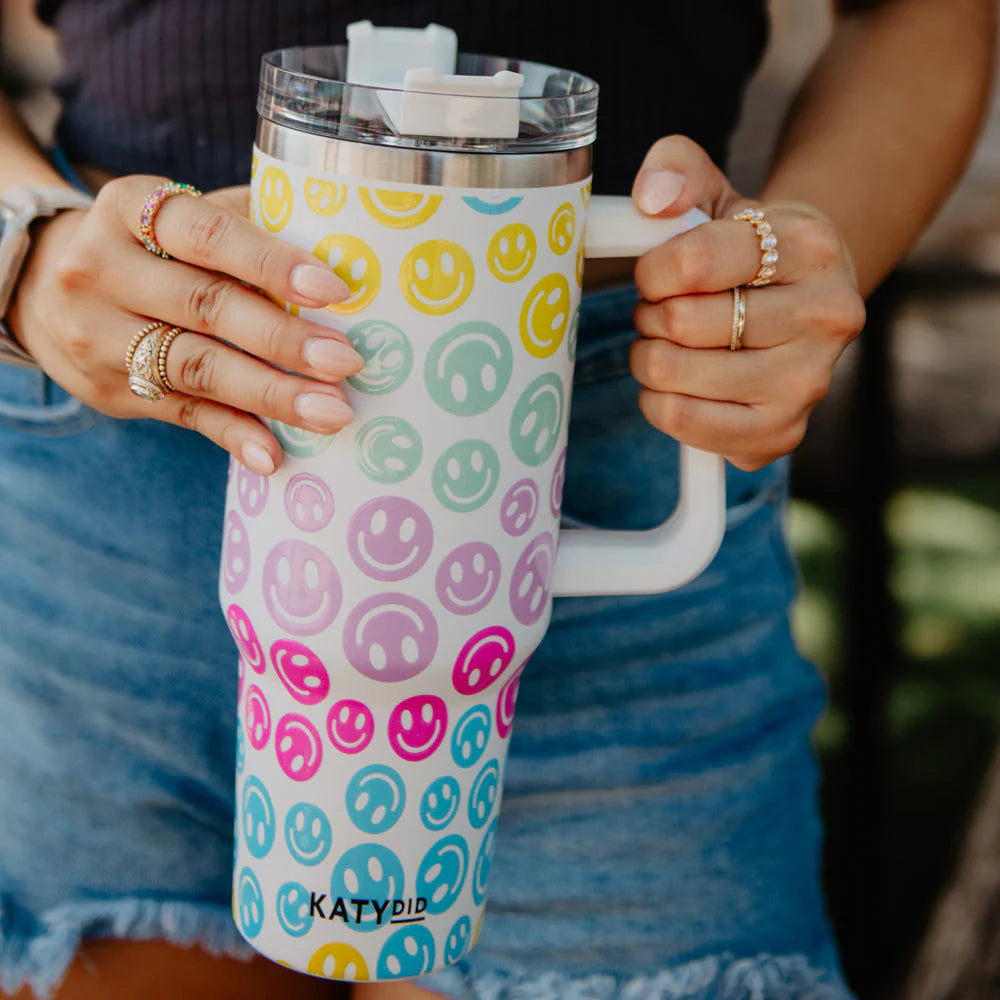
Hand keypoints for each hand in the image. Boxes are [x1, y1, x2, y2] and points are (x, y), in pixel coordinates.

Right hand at [7, 177, 363, 475]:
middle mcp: (103, 269)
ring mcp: (100, 335)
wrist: (46, 292)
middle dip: (282, 338)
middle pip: (205, 307)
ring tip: (331, 412)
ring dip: (270, 393)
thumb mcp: (177, 218)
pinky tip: (272, 453)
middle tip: (345, 361)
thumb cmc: (150, 248)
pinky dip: (232, 434)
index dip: (271, 263)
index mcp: (130, 209)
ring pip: (196, 368)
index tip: (333, 290)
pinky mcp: (113, 390)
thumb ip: (247, 225)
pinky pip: (182, 414)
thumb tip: (342, 250)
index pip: (207, 234)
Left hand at [628, 136, 866, 470]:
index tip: (656, 274)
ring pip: (673, 374)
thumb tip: (651, 199)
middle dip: (651, 314)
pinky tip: (677, 384)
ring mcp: (807, 383)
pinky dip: (658, 402)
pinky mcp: (780, 433)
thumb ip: (677, 168)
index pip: (693, 262)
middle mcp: (825, 318)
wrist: (803, 304)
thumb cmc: (747, 251)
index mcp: (811, 248)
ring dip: (649, 357)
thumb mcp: (719, 194)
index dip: (652, 271)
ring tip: (670, 344)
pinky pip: (680, 421)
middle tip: (663, 312)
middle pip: (680, 322)